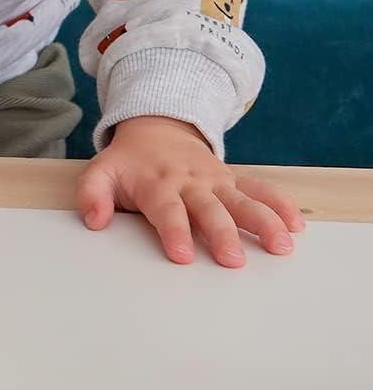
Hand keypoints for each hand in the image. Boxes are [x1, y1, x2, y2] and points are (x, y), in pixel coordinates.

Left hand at [77, 115, 304, 265]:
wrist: (156, 129)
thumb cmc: (129, 163)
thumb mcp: (102, 172)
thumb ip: (93, 194)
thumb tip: (93, 220)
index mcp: (158, 184)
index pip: (166, 210)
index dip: (174, 231)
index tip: (182, 255)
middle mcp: (191, 183)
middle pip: (209, 209)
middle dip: (221, 234)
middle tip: (233, 260)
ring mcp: (216, 181)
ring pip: (243, 200)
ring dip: (263, 222)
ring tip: (281, 246)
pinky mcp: (233, 180)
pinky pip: (261, 189)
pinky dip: (280, 204)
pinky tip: (297, 225)